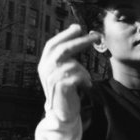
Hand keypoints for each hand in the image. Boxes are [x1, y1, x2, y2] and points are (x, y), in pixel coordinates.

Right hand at [31, 25, 99, 139]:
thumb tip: (76, 36)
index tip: (78, 27)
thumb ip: (65, 57)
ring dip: (83, 71)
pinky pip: (77, 76)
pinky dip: (84, 79)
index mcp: (44, 63)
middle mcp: (45, 69)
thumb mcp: (63, 71)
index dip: (65, 35)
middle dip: (80, 41)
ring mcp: (51, 79)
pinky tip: (85, 86)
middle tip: (95, 36)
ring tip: (85, 80)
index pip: (52, 44)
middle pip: (62, 50)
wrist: (62, 113)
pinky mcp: (60, 88)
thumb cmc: (66, 90)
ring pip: (73, 65)